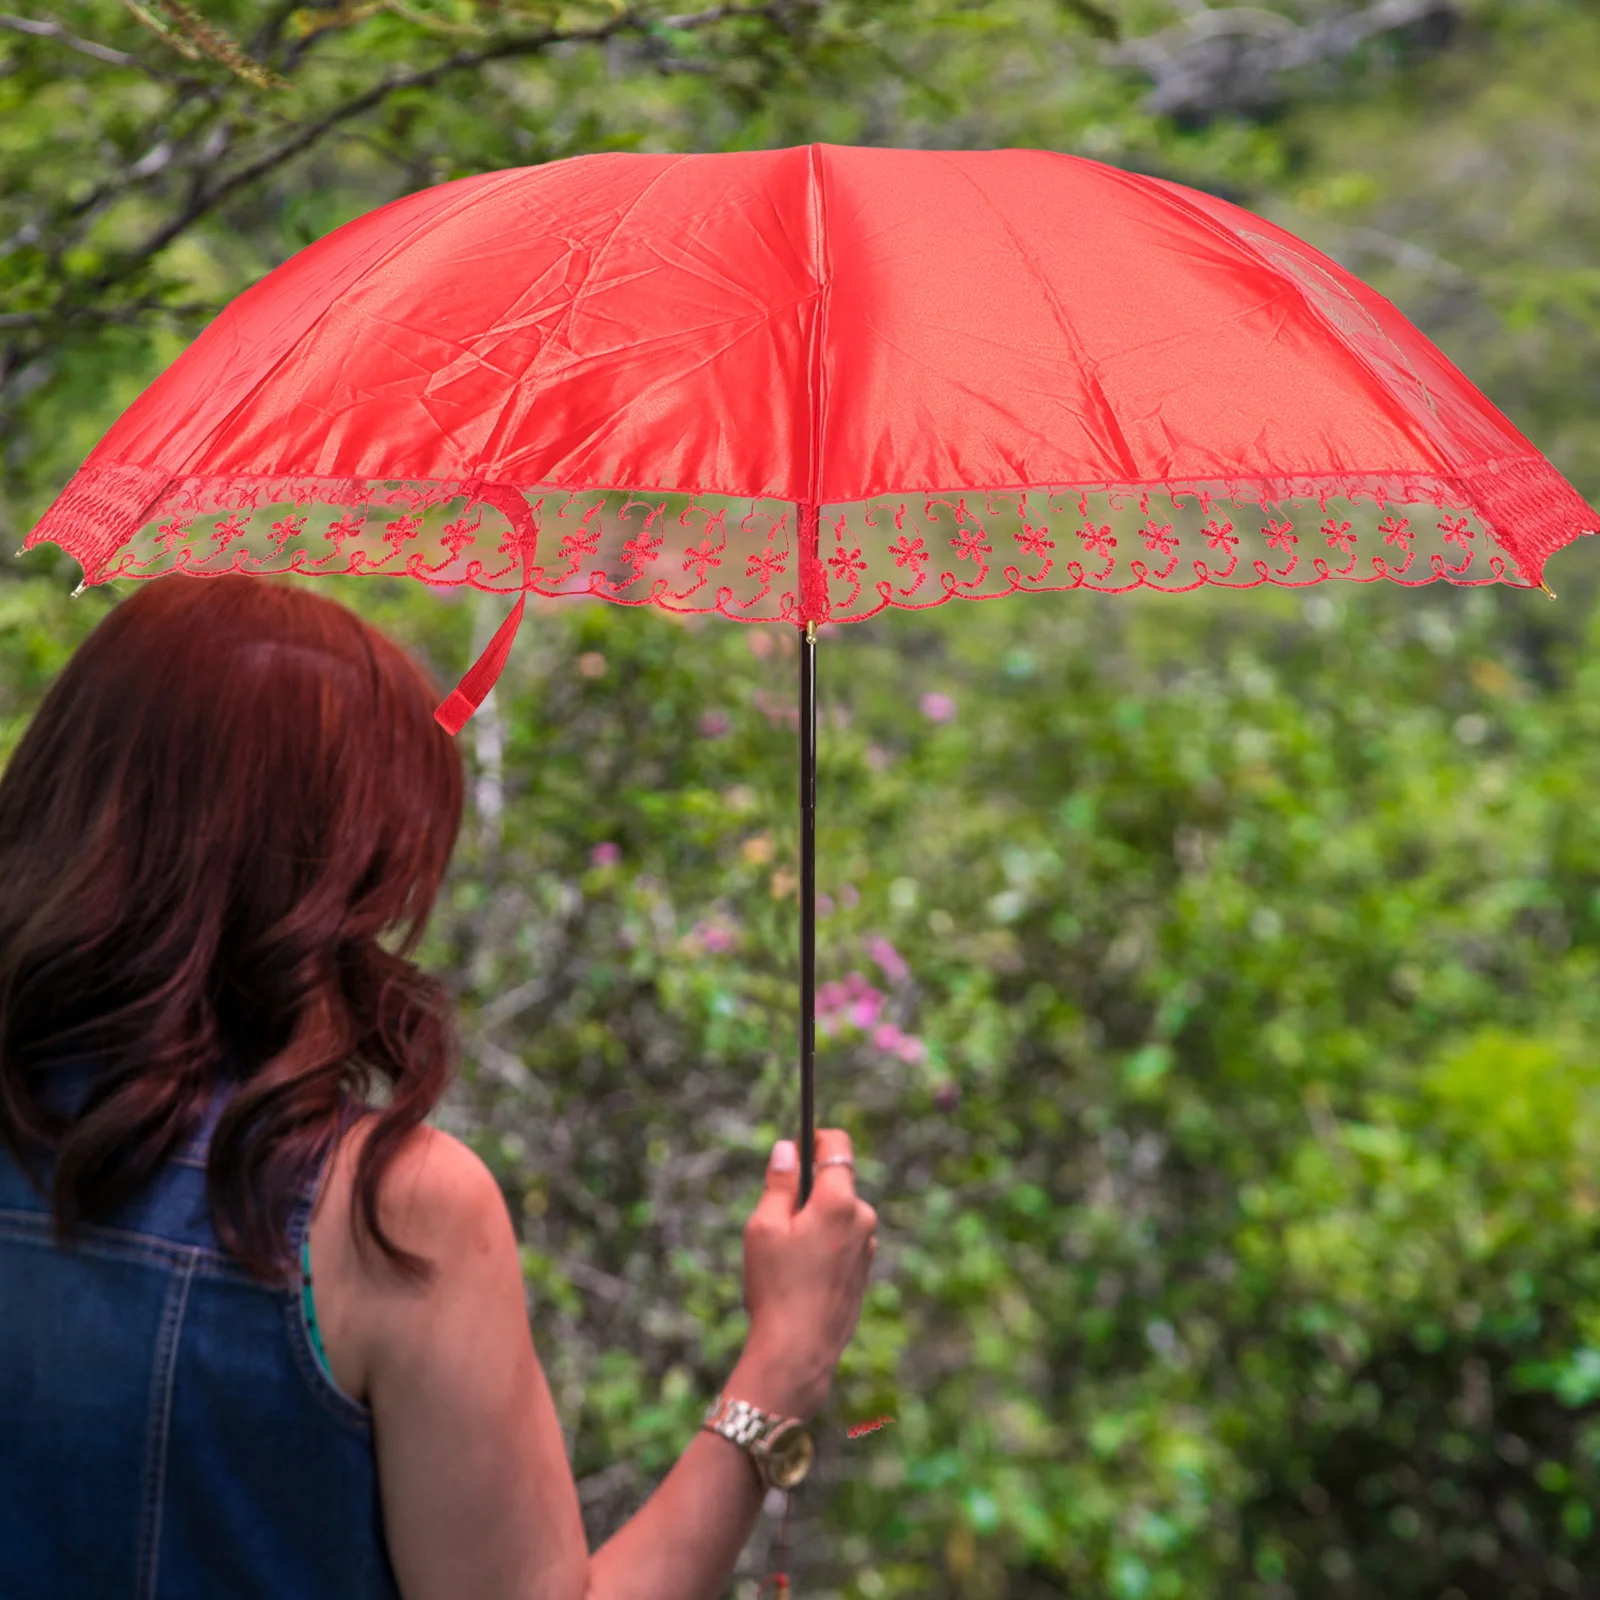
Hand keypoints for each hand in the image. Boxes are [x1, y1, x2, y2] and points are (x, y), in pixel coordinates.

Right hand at [733, 1129, 878, 1422]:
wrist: (800, 1352)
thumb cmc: (777, 1287)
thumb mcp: (764, 1227)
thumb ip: (779, 1183)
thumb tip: (788, 1149)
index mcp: (839, 1201)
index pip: (837, 1146)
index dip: (815, 1138)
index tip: (796, 1147)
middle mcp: (862, 1218)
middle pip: (835, 1183)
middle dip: (808, 1191)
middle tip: (776, 1221)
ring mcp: (867, 1247)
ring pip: (838, 1215)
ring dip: (815, 1222)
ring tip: (786, 1258)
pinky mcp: (864, 1271)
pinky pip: (843, 1242)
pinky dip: (824, 1246)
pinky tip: (801, 1276)